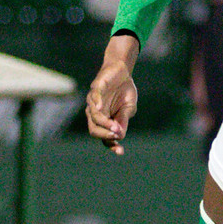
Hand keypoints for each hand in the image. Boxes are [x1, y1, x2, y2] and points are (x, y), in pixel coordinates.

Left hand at [86, 34, 140, 154]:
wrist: (122, 71)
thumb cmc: (124, 91)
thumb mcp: (128, 109)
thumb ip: (122, 121)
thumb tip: (119, 135)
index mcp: (104, 120)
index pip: (103, 136)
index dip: (111, 144)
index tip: (120, 151)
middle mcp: (95, 112)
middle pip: (93, 130)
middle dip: (105, 135)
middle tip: (117, 134)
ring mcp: (94, 101)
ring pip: (94, 117)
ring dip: (104, 123)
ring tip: (116, 127)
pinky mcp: (95, 88)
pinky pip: (94, 97)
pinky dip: (96, 103)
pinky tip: (100, 107)